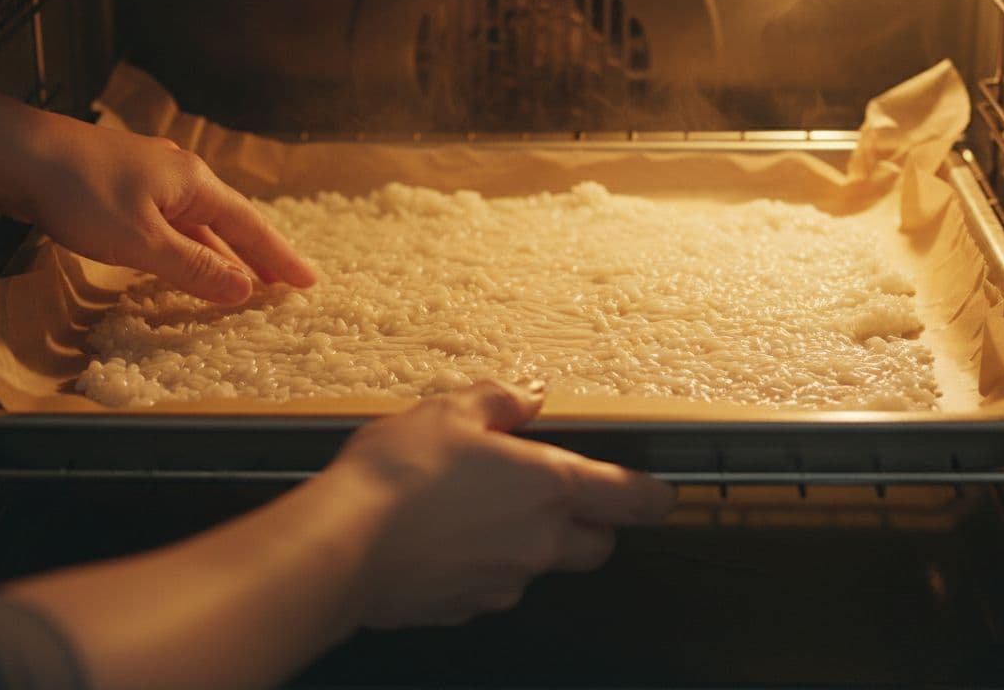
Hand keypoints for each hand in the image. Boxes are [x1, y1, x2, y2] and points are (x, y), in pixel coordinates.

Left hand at [8, 118, 315, 302]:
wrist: (16, 154)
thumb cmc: (78, 192)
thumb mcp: (142, 241)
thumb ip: (194, 267)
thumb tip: (243, 289)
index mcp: (194, 185)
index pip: (251, 227)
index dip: (280, 259)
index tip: (308, 282)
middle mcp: (180, 177)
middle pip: (230, 223)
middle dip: (257, 256)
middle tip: (284, 284)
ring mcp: (150, 180)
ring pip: (198, 224)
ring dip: (221, 253)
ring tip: (240, 280)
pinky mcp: (122, 188)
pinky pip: (170, 223)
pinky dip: (188, 246)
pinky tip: (183, 260)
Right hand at [325, 381, 676, 627]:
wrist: (342, 546)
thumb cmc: (398, 475)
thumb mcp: (451, 410)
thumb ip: (501, 400)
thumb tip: (530, 395)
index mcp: (548, 486)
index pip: (631, 499)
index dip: (653, 496)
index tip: (660, 493)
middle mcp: (539, 541)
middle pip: (597, 546)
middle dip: (590, 526)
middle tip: (555, 498)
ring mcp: (505, 582)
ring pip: (541, 567)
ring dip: (527, 544)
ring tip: (475, 511)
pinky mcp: (468, 608)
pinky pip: (493, 587)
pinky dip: (482, 566)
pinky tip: (443, 541)